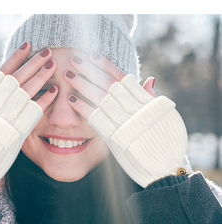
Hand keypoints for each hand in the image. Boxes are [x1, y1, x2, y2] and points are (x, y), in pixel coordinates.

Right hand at [0, 42, 57, 110]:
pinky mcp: (24, 121)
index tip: (28, 44)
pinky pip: (36, 108)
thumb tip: (12, 68)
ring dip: (41, 76)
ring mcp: (13, 109)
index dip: (17, 56)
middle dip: (34, 63)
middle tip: (48, 51)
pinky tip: (54, 89)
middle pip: (20, 76)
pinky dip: (45, 98)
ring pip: (29, 89)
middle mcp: (2, 97)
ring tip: (53, 64)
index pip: (5, 69)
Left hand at [64, 53, 190, 186]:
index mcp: (143, 101)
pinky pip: (95, 118)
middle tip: (74, 59)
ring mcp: (122, 122)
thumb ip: (150, 98)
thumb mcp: (160, 115)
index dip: (107, 66)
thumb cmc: (160, 137)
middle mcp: (132, 108)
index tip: (93, 55)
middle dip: (90, 71)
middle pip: (107, 85)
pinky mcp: (113, 136)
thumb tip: (149, 78)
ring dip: (82, 86)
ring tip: (68, 75)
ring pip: (99, 98)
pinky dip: (82, 108)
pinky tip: (70, 99)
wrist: (161, 162)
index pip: (122, 78)